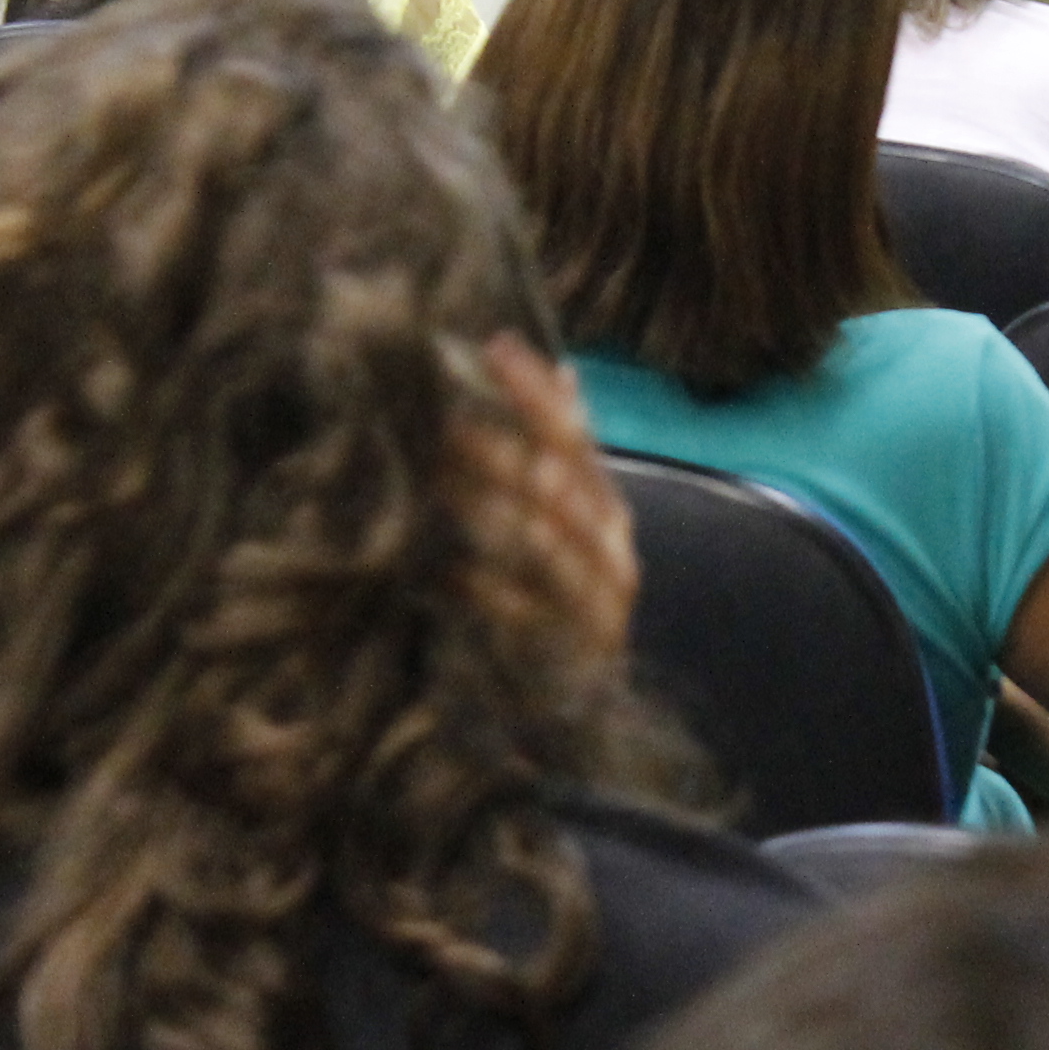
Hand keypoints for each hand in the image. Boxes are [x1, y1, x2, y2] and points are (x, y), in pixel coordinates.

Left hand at [458, 335, 637, 665]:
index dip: (535, 390)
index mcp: (604, 505)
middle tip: (443, 424)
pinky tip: (446, 572)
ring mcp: (597, 598)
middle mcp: (609, 545)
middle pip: (557, 484)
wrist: (583, 704)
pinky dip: (487, 588)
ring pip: (544, 541)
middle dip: (502, 450)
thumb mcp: (570, 520)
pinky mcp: (572, 647)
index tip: (492, 345)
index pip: (573, 434)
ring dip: (490, 509)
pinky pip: (526, 610)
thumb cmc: (562, 595)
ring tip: (439, 482)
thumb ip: (562, 454)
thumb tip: (562, 371)